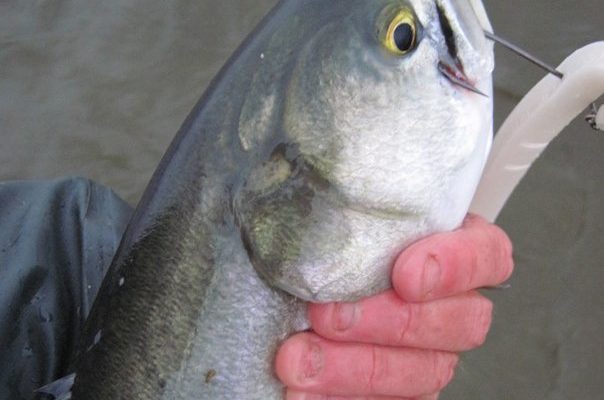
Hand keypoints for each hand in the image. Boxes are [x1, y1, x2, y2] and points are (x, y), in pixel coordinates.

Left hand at [275, 214, 513, 398]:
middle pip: (459, 322)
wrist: (313, 285)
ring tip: (297, 360)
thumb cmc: (335, 241)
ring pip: (424, 372)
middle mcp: (454, 306)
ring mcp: (433, 354)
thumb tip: (322, 200)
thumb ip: (355, 209)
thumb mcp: (348, 211)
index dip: (456, 266)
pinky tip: (303, 391)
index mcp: (456, 250)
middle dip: (389, 322)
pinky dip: (342, 399)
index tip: (405, 274)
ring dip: (355, 369)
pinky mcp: (404, 391)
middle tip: (325, 314)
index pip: (488, 256)